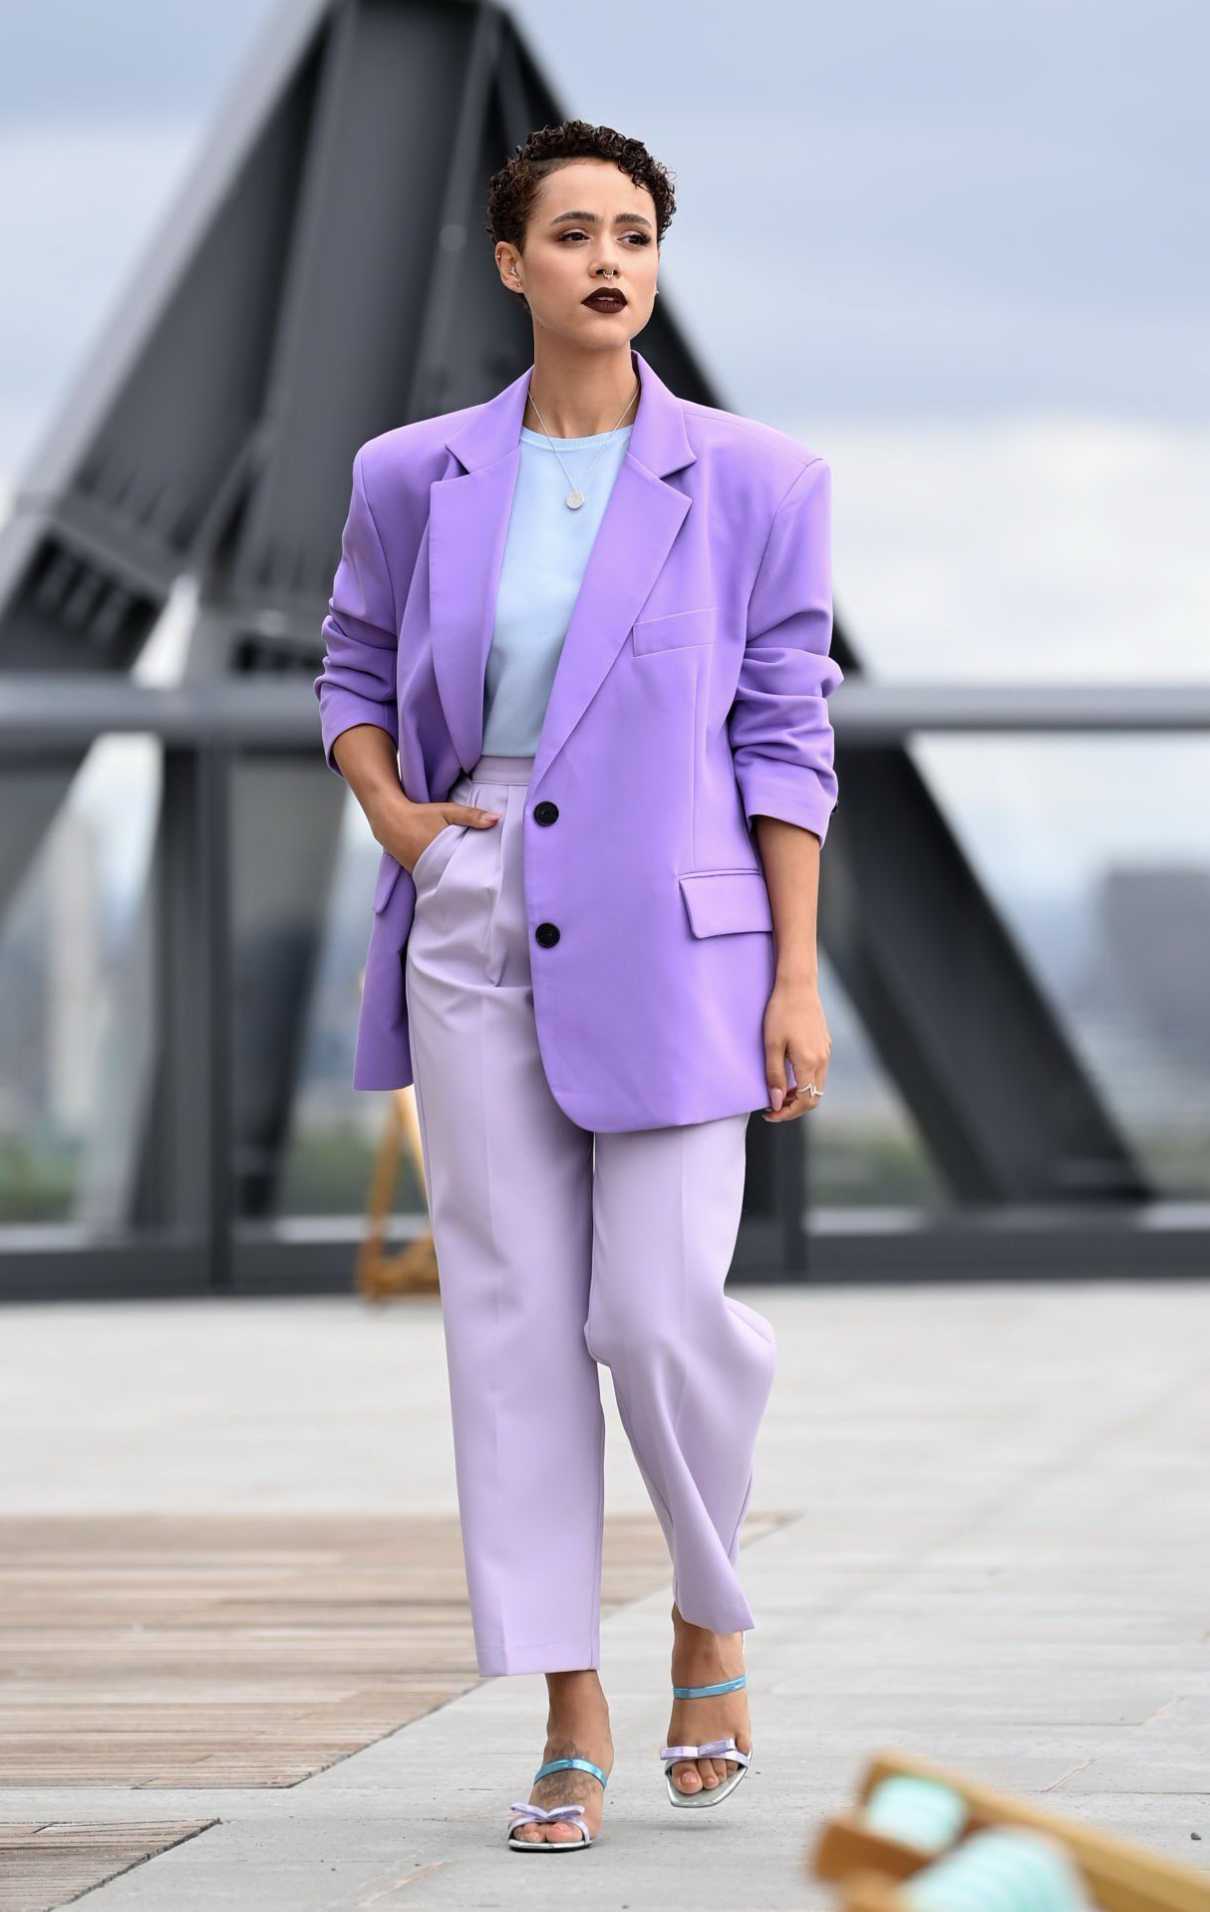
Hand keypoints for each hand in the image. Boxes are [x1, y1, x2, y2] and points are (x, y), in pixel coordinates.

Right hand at [370, 794, 502, 873]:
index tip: (492, 873)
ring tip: (473, 878)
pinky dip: (443, 876)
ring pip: (445, 880)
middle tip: (486, 877)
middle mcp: (430, 867)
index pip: (466, 868)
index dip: (479, 871)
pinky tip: (453, 874)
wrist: (389, 819)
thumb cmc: (420, 814)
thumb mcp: (448, 811)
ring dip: (456, 878)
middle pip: (456, 877)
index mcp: (441, 853)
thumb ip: (472, 815)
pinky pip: (434, 878)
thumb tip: (498, 819)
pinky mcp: (416, 874)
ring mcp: (422, 873)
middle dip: (470, 877)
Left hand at [762, 975, 830, 1121]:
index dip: (786, 1113)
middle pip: (813, 1097)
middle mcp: (822, 1060)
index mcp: (810, 1063)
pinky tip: (789, 1074)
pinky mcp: (825, 1043)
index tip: (769, 1113)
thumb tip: (776, 1103)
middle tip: (772, 1106)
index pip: (804, 1102)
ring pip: (817, 1085)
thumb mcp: (772, 1045)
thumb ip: (775, 1076)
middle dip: (794, 1108)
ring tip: (778, 1091)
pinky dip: (805, 1081)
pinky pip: (818, 1072)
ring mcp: (826, 1051)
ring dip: (799, 1095)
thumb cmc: (781, 1012)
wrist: (797, 985)